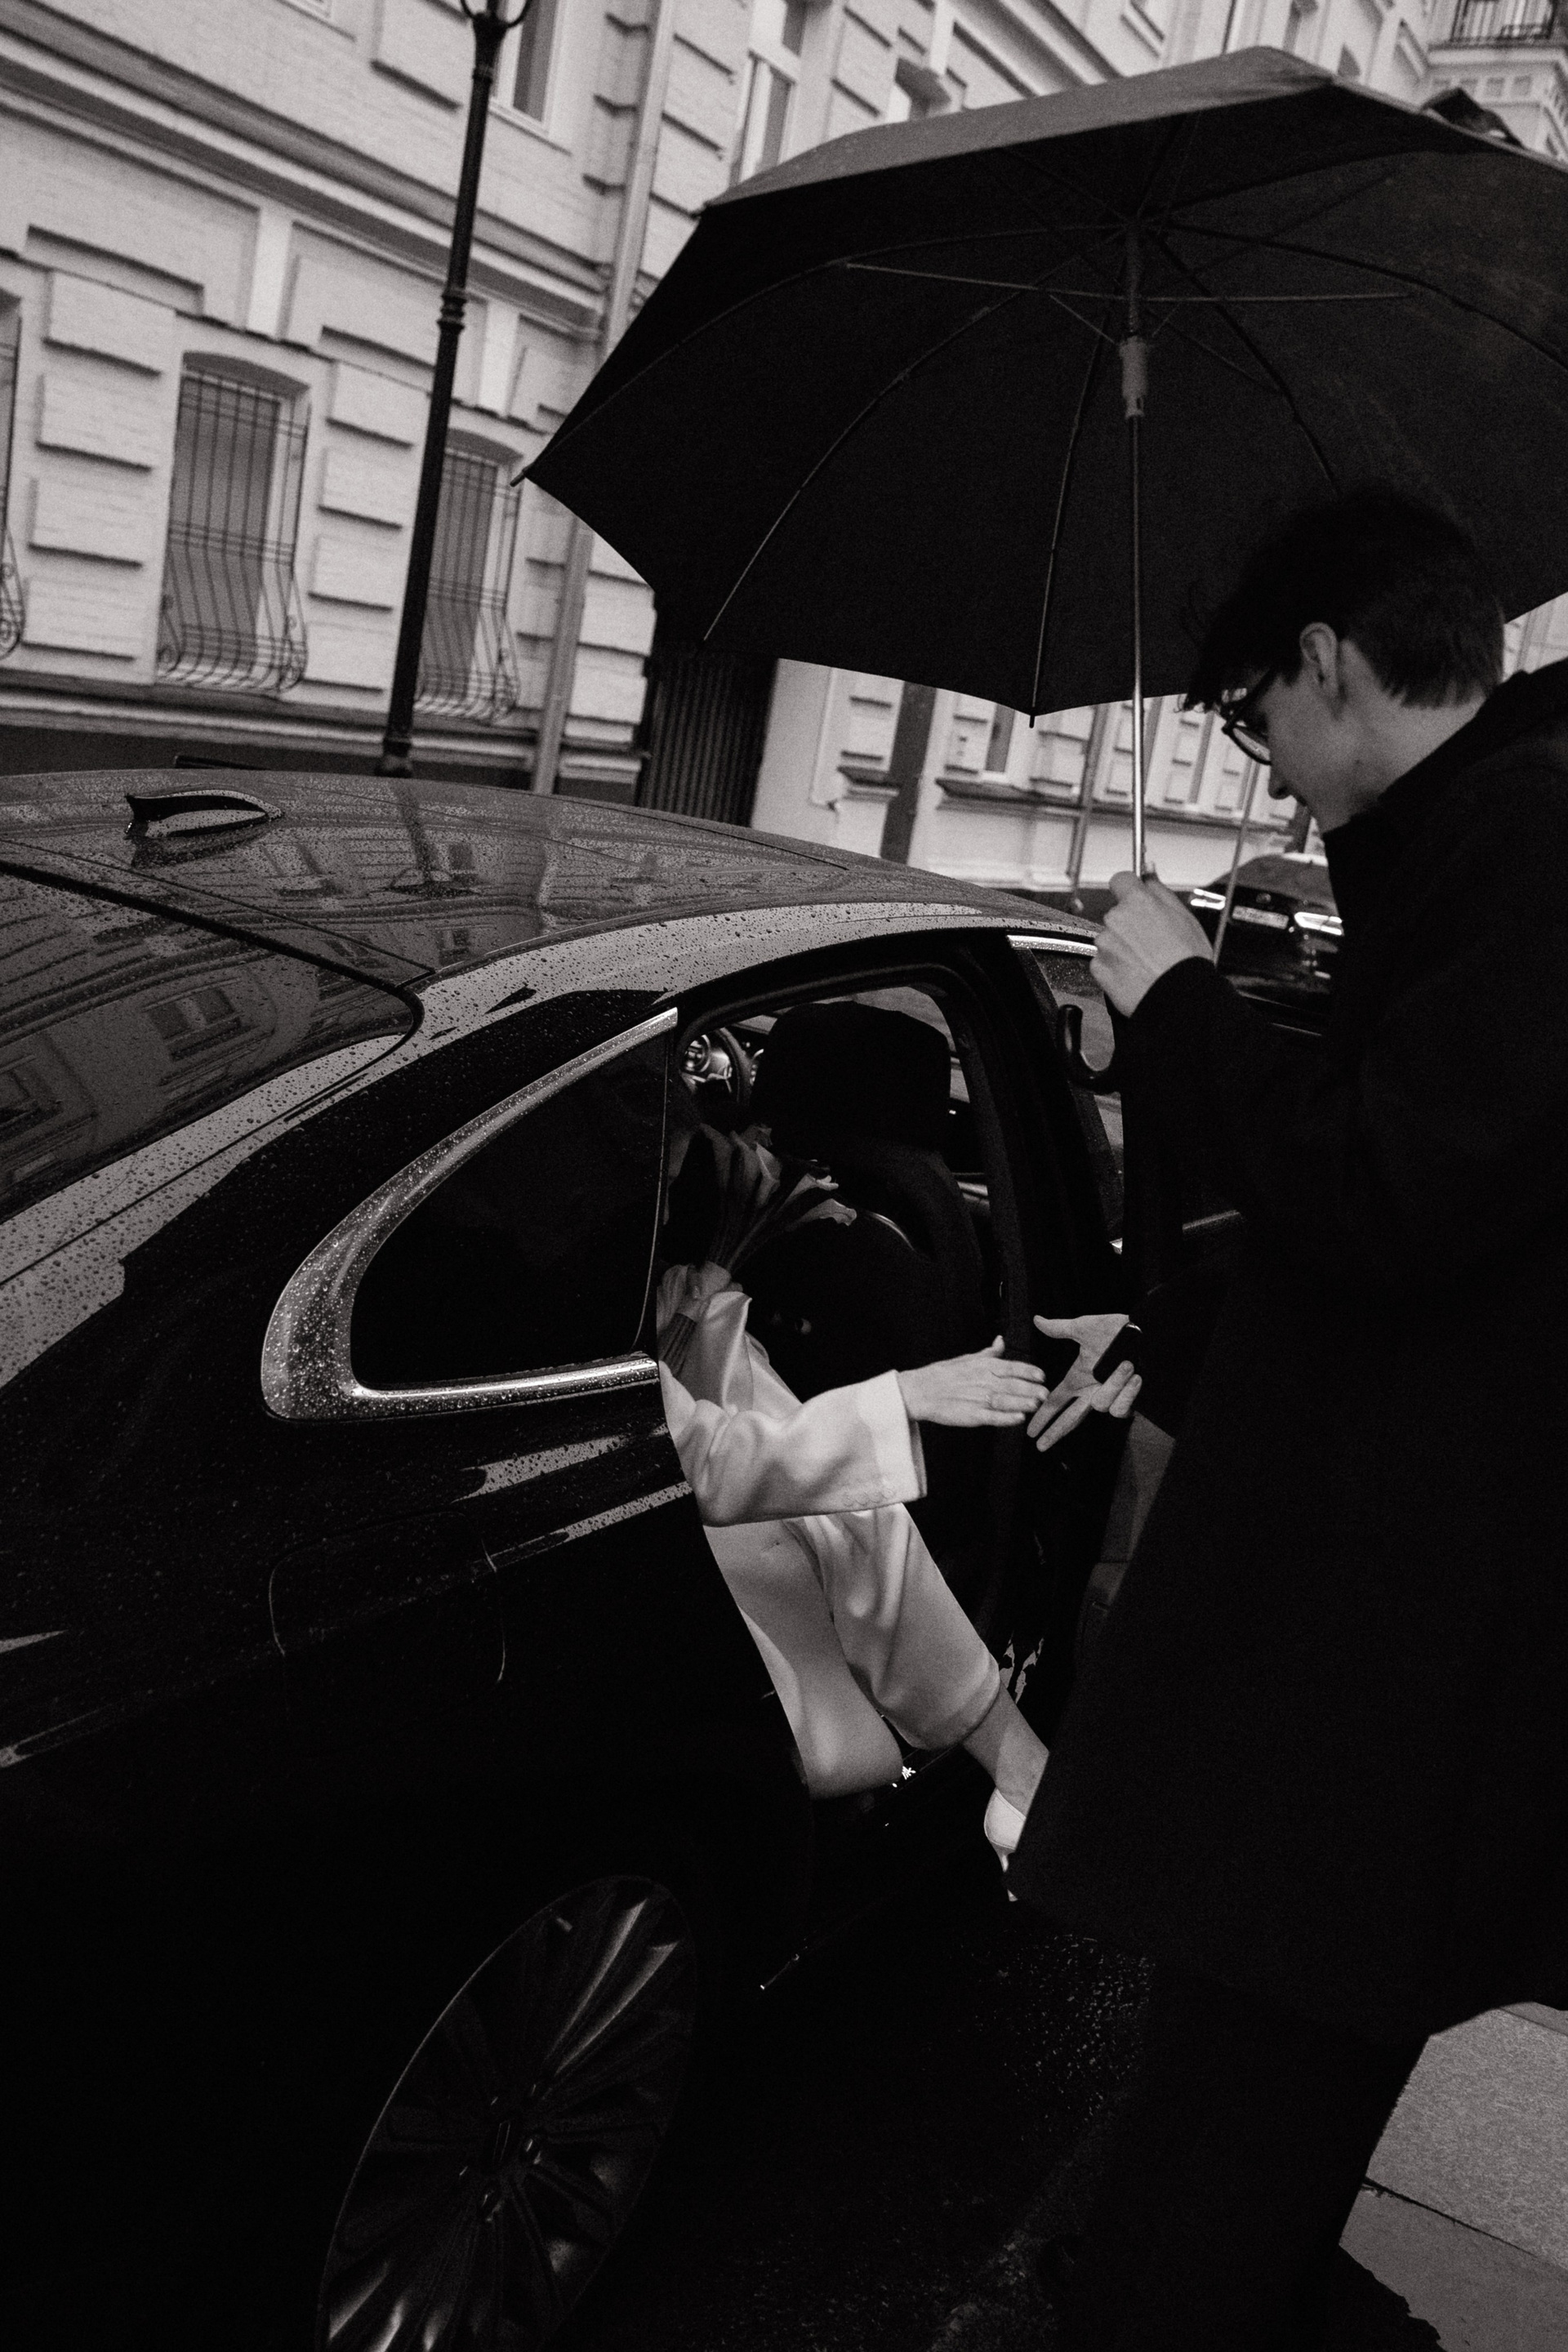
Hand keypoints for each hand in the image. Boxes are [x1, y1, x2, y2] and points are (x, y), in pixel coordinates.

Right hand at [898, 1338, 1050, 1427]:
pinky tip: (1019, 1419)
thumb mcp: (966, 1359)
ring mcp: (977, 1398)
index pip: (1012, 1366)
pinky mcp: (970, 1415)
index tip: (1042, 1376)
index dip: (1029, 1372)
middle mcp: (983, 1380)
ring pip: (1006, 1400)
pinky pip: (992, 1417)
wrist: (919, 1391)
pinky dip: (1006, 1417)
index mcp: (983, 1365)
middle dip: (1032, 1389)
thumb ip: (988, 1353)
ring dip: (1023, 1402)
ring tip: (1037, 1404)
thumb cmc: (943, 1375)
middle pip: (1013, 1384)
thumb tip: (1001, 1341)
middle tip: (1046, 1394)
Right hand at [1027, 1312, 1141, 1451]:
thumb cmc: (1119, 1331)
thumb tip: (1037, 1320)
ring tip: (1127, 1365)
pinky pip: (1121, 1407)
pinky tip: (1136, 1378)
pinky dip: (1128, 1392)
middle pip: (1069, 1418)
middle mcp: (1093, 1391)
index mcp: (1079, 1378)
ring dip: (1114, 1384)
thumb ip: (1059, 1329)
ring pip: (1102, 1405)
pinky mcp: (1129, 1401)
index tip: (1030, 1430)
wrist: (1149, 1334)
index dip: (1042, 1415)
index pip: (1055, 1401)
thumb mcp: (1085, 1328)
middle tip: (1040, 1446)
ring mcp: (1111, 1397)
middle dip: (1054, 1432)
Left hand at [1090, 872, 1211, 1015]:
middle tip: (1151, 941)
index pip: (1121, 880)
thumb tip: (1149, 876)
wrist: (1179, 997)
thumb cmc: (1186, 961)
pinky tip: (1135, 973)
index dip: (1129, 889)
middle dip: (1129, 924)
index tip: (1134, 897)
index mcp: (1139, 902)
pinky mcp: (1098, 966)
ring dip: (1122, 947)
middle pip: (1116, 913)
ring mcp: (1105, 943)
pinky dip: (1115, 967)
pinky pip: (1103, 961)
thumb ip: (1161, 892)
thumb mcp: (1186, 918)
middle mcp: (1116, 919)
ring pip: (1110, 938)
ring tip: (1146, 961)